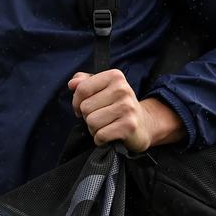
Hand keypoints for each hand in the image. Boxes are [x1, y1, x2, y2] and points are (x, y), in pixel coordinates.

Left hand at [68, 70, 184, 151]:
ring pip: (91, 122)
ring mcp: (127, 107)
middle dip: (88, 116)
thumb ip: (84, 82)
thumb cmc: (117, 105)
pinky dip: (100, 139)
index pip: (82, 88)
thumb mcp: (102, 89)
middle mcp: (122, 89)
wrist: (143, 124)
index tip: (81, 107)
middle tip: (100, 117)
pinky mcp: (129, 126)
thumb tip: (72, 84)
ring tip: (105, 126)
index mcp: (115, 76)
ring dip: (94, 129)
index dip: (76, 102)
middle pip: (85, 107)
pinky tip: (109, 135)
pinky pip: (100, 135)